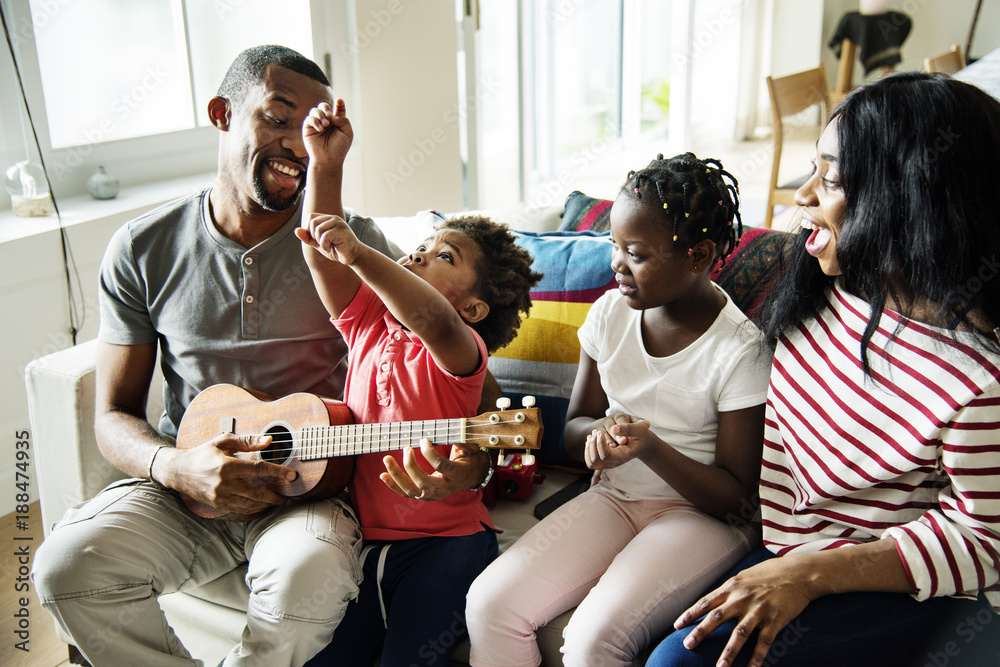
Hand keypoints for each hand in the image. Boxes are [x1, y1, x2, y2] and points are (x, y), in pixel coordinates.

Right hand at [164, 434, 296, 516]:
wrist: (178, 471)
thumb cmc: (203, 453)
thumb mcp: (223, 441)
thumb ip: (247, 441)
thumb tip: (269, 440)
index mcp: (227, 465)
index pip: (258, 469)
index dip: (278, 472)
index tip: (292, 475)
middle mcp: (224, 483)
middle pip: (257, 492)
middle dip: (277, 496)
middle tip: (290, 496)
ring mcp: (220, 496)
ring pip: (250, 504)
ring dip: (268, 504)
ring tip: (281, 501)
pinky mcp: (218, 504)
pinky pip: (240, 510)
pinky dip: (254, 509)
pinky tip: (264, 505)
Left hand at [296, 213, 362, 264]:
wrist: (352, 257)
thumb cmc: (336, 249)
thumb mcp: (318, 244)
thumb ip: (308, 237)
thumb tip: (296, 230)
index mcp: (328, 218)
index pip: (310, 217)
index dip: (309, 230)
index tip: (317, 240)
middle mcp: (333, 218)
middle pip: (313, 222)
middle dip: (314, 236)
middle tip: (322, 244)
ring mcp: (339, 223)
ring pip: (319, 229)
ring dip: (320, 242)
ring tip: (327, 246)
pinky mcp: (343, 231)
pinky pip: (325, 236)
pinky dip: (324, 245)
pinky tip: (330, 249)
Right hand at [302, 99, 352, 165]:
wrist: (329, 159)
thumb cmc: (339, 147)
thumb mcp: (347, 133)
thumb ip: (343, 120)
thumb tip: (332, 115)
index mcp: (337, 121)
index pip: (338, 108)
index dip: (339, 103)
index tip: (339, 101)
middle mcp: (327, 121)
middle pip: (324, 106)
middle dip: (326, 108)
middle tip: (329, 115)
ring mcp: (317, 124)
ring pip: (315, 110)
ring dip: (320, 115)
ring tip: (325, 125)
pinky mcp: (308, 129)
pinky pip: (309, 119)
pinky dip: (315, 121)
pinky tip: (320, 128)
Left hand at [380, 439, 488, 500]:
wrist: (470, 478)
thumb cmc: (469, 461)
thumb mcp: (473, 451)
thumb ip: (467, 444)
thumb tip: (457, 437)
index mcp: (456, 476)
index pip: (441, 466)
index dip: (430, 453)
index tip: (423, 440)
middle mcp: (443, 489)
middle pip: (423, 482)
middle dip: (410, 466)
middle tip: (406, 448)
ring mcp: (432, 494)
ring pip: (411, 490)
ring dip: (396, 475)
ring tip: (387, 459)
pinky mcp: (423, 496)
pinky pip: (406, 493)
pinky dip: (393, 485)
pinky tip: (383, 475)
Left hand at [584, 413, 652, 469]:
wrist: (642, 443)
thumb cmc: (641, 435)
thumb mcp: (640, 429)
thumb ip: (628, 428)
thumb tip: (614, 429)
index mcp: (624, 455)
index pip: (607, 456)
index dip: (600, 444)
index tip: (600, 432)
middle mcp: (615, 462)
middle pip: (596, 460)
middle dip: (593, 444)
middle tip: (597, 431)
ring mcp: (609, 463)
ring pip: (591, 463)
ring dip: (589, 448)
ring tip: (593, 435)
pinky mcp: (605, 461)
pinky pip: (590, 462)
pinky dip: (588, 450)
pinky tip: (591, 439)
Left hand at [673, 554, 815, 666]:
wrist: (799, 573)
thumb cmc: (769, 573)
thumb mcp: (744, 576)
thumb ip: (729, 590)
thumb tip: (713, 601)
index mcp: (732, 587)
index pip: (706, 602)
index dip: (690, 614)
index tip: (677, 626)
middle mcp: (742, 598)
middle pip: (717, 617)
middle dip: (700, 632)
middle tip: (687, 646)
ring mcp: (759, 610)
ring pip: (739, 634)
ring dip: (728, 653)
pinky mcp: (775, 620)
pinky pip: (764, 642)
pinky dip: (757, 658)